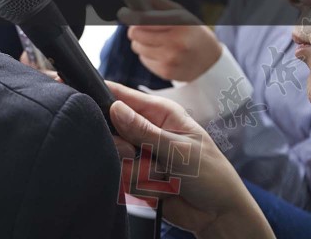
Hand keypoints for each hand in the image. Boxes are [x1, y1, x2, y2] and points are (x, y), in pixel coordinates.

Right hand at [108, 82, 273, 237]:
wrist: (218, 215)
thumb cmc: (211, 175)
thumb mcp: (179, 149)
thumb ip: (144, 131)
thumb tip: (115, 108)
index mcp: (161, 113)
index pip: (124, 96)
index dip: (106, 97)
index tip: (91, 104)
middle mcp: (148, 131)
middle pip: (113, 130)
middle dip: (124, 148)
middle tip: (136, 155)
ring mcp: (142, 154)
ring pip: (117, 157)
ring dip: (139, 172)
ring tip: (163, 178)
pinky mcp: (139, 177)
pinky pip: (123, 178)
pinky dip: (142, 188)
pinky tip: (162, 191)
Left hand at [117, 0, 221, 81]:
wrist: (210, 61)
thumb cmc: (191, 32)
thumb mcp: (181, 13)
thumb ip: (158, 3)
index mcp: (180, 22)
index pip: (143, 19)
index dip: (129, 16)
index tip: (124, 13)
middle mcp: (176, 41)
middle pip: (135, 33)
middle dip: (136, 29)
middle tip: (144, 28)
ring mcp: (171, 59)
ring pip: (137, 47)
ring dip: (141, 43)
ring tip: (158, 42)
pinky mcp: (166, 72)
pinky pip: (143, 60)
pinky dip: (148, 55)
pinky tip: (162, 54)